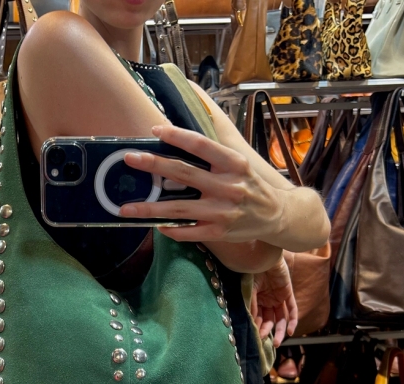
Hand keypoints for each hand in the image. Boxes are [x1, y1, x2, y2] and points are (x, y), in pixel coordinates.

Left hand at [118, 125, 284, 243]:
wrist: (278, 215)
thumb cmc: (250, 185)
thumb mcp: (238, 163)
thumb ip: (212, 155)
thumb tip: (176, 139)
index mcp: (233, 164)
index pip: (201, 145)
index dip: (177, 136)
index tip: (155, 129)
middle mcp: (229, 186)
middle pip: (184, 173)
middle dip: (154, 165)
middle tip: (129, 159)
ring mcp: (223, 212)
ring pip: (179, 209)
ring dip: (149, 208)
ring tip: (125, 208)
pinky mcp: (220, 232)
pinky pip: (188, 233)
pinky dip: (169, 230)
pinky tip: (154, 225)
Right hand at [250, 256, 297, 346]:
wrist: (264, 255)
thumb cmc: (253, 270)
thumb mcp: (249, 289)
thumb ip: (251, 303)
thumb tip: (251, 320)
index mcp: (256, 299)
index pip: (257, 317)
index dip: (257, 326)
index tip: (256, 336)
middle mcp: (267, 300)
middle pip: (269, 319)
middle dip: (268, 330)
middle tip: (265, 340)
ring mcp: (278, 297)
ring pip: (281, 318)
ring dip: (280, 330)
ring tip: (278, 342)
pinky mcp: (287, 293)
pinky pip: (292, 309)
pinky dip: (293, 320)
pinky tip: (291, 332)